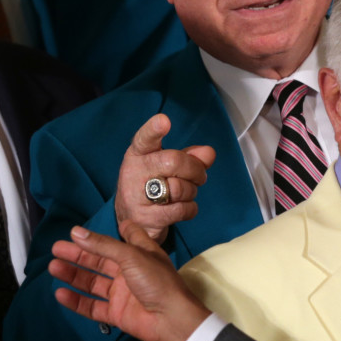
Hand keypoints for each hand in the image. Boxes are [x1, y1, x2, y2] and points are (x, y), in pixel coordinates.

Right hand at [50, 221, 210, 340]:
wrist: (171, 319)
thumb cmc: (157, 281)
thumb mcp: (131, 256)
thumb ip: (103, 245)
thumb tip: (76, 232)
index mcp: (138, 253)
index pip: (123, 237)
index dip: (106, 233)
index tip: (84, 230)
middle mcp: (129, 272)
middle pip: (99, 261)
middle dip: (78, 255)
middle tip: (56, 249)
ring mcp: (122, 293)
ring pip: (92, 283)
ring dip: (74, 275)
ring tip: (54, 267)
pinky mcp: (116, 313)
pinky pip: (92, 306)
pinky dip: (76, 301)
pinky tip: (61, 293)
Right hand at [113, 113, 215, 242]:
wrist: (131, 219)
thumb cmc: (152, 184)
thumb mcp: (167, 166)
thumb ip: (189, 156)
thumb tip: (209, 153)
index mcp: (138, 154)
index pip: (144, 139)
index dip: (154, 130)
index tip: (164, 121)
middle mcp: (133, 172)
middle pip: (174, 161)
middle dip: (195, 169)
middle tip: (200, 177)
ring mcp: (137, 197)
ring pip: (180, 188)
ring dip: (192, 192)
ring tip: (186, 193)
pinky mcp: (147, 218)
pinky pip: (181, 209)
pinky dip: (190, 209)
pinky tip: (184, 208)